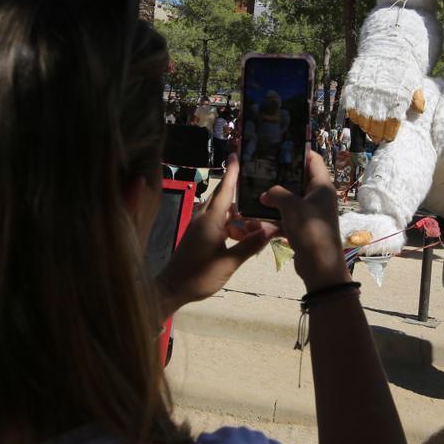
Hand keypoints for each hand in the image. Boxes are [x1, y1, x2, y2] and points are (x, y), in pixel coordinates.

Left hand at [156, 157, 274, 316]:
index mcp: (210, 221)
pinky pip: (216, 221)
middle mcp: (203, 218)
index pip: (224, 191)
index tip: (235, 155)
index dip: (231, 173)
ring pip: (220, 211)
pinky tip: (241, 233)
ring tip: (256, 217)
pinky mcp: (197, 235)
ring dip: (236, 212)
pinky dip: (229, 222)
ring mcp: (198, 227)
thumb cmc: (199, 276)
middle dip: (236, 188)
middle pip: (222, 197)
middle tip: (253, 180)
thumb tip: (271, 230)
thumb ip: (249, 245)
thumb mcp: (229, 263)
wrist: (172, 288)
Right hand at [259, 150, 350, 292]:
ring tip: (253, 191)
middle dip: (279, 177)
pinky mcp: (302, 228)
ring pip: (289, 200)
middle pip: (298, 180)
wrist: (319, 266)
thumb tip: (265, 194)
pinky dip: (273, 218)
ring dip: (273, 199)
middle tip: (260, 169)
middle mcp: (317, 197)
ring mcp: (310, 213)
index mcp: (322, 186)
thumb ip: (277, 194)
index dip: (299, 152)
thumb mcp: (292, 207)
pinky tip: (255, 218)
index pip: (313, 160)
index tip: (279, 147)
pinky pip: (285, 218)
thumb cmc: (311, 230)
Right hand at [340, 8, 431, 142]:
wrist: (388, 46)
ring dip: (365, 127)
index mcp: (396, 101)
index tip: (388, 138)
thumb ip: (417, 98)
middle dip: (376, 135)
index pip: (390, 127)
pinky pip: (351, 109)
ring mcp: (364, 93)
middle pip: (375, 127)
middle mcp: (379, 99)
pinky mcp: (353, 87)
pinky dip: (355, 116)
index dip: (388, 136)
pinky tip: (360, 116)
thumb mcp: (415, 82)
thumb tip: (419, 111)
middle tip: (378, 137)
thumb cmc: (403, 67)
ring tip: (369, 128)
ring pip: (361, 120)